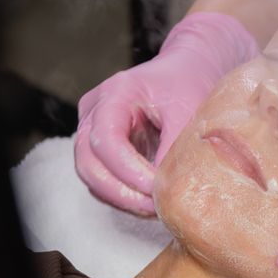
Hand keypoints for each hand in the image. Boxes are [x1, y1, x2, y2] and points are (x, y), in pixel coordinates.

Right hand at [74, 12, 257, 214]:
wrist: (189, 69)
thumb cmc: (189, 83)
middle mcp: (95, 112)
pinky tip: (149, 201)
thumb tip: (166, 189)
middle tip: (155, 208)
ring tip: (156, 208)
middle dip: (119, 192)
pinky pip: (102, 178)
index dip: (127, 171)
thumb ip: (175, 146)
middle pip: (88, 162)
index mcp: (114, 94)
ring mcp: (93, 129)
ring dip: (120, 197)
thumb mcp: (189, 109)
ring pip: (91, 174)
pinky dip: (122, 194)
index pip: (106, 140)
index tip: (155, 189)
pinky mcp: (102, 147)